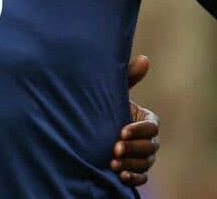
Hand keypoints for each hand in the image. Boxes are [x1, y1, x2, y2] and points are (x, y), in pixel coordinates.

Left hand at [112, 55, 158, 186]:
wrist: (85, 123)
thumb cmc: (101, 104)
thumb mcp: (111, 91)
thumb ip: (128, 77)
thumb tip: (145, 58)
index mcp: (146, 118)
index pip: (152, 126)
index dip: (139, 130)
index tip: (121, 130)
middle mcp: (148, 138)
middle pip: (151, 147)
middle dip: (134, 148)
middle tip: (115, 148)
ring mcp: (142, 154)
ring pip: (146, 162)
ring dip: (132, 163)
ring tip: (114, 163)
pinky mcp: (133, 168)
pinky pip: (141, 177)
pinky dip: (133, 177)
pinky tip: (120, 174)